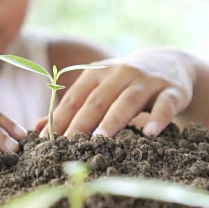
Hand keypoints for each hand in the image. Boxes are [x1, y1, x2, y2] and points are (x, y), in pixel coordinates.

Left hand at [38, 49, 194, 137]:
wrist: (171, 62)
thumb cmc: (124, 83)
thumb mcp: (98, 88)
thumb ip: (71, 108)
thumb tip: (37, 129)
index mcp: (96, 73)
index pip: (74, 98)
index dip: (59, 118)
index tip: (46, 141)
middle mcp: (119, 73)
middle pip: (97, 100)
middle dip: (81, 122)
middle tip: (68, 144)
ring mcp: (146, 81)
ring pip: (127, 101)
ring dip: (113, 120)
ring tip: (101, 139)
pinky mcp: (172, 90)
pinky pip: (164, 105)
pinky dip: (158, 118)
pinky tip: (150, 133)